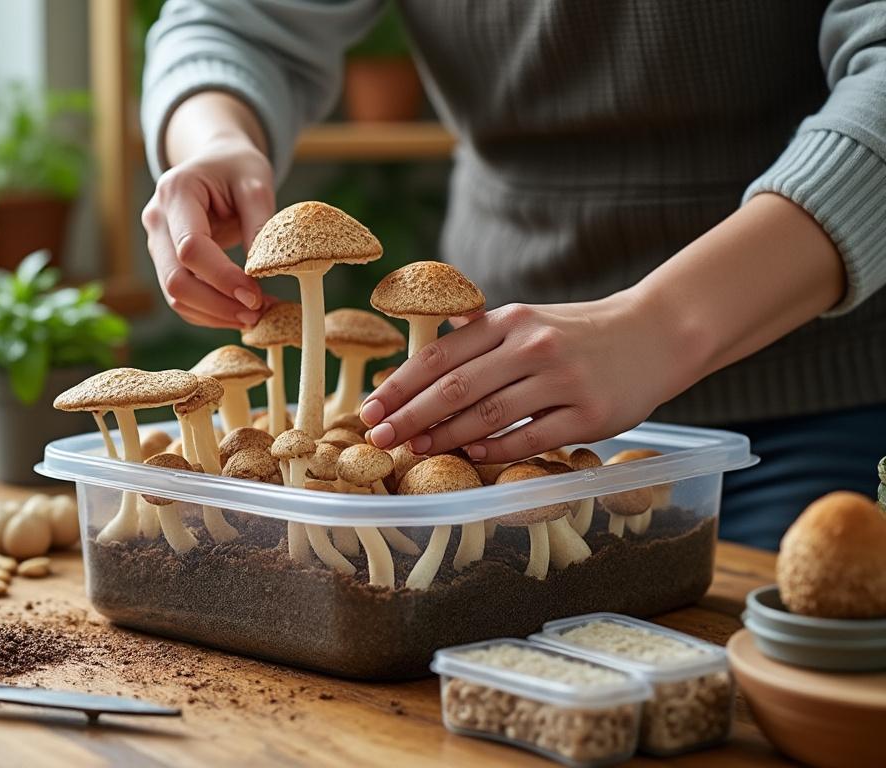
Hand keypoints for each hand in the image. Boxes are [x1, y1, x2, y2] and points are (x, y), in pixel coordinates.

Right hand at [142, 135, 274, 328]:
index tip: (255, 294)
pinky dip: (210, 313)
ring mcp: (157, 244)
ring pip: (176, 296)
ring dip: (215, 314)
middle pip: (175, 279)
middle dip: (217, 304)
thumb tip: (262, 271)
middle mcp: (157, 220)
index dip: (222, 276)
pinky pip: (182, 299)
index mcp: (176, 192)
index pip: (190, 247)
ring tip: (255, 316)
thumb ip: (259, 223)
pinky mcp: (165, 262)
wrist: (215, 162)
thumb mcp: (256, 183)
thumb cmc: (236, 167)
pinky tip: (240, 312)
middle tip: (257, 314)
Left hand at [359, 292, 692, 463]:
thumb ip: (476, 338)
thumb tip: (414, 366)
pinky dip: (496, 451)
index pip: (439, 355)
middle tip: (380, 438)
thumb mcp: (526, 320)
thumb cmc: (577, 333)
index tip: (370, 410)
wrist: (656, 334)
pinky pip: (532, 439)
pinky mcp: (590, 414)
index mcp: (510, 321)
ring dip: (445, 438)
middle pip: (455, 388)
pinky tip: (471, 457)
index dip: (399, 386)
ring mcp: (563, 381)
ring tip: (415, 451)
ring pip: (488, 416)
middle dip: (410, 416)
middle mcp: (533, 347)